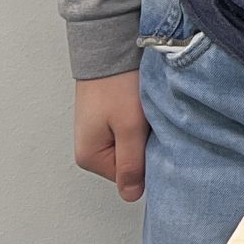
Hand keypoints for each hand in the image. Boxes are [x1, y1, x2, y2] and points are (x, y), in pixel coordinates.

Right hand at [74, 71, 149, 201]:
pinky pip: (130, 131)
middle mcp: (91, 148)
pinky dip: (141, 122)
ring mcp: (99, 132)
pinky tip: (144, 109)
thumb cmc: (117, 85)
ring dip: (144, 133)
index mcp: (90, 157)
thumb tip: (131, 196)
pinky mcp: (109, 118)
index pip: (129, 178)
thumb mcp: (129, 128)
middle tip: (151, 124)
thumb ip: (130, 164)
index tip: (153, 140)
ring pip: (133, 145)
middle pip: (130, 162)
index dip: (147, 162)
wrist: (110, 48)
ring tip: (146, 114)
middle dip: (146, 147)